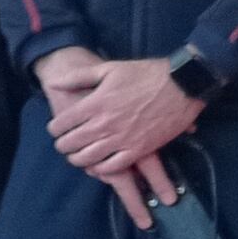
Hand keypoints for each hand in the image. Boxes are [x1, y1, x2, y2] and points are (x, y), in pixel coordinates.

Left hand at [44, 50, 200, 193]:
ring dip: (77, 159)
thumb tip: (54, 83)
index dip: (54, 128)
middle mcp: (104, 124)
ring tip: (76, 156)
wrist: (183, 84)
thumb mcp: (108, 69)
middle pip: (71, 143)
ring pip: (88, 158)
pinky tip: (98, 166)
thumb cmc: (145, 74)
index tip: (56, 129)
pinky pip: (114, 167)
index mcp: (95, 104)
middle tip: (63, 145)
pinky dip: (101, 169)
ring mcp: (122, 139)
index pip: (61, 124)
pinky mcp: (139, 149)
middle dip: (62, 146)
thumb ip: (78, 77)